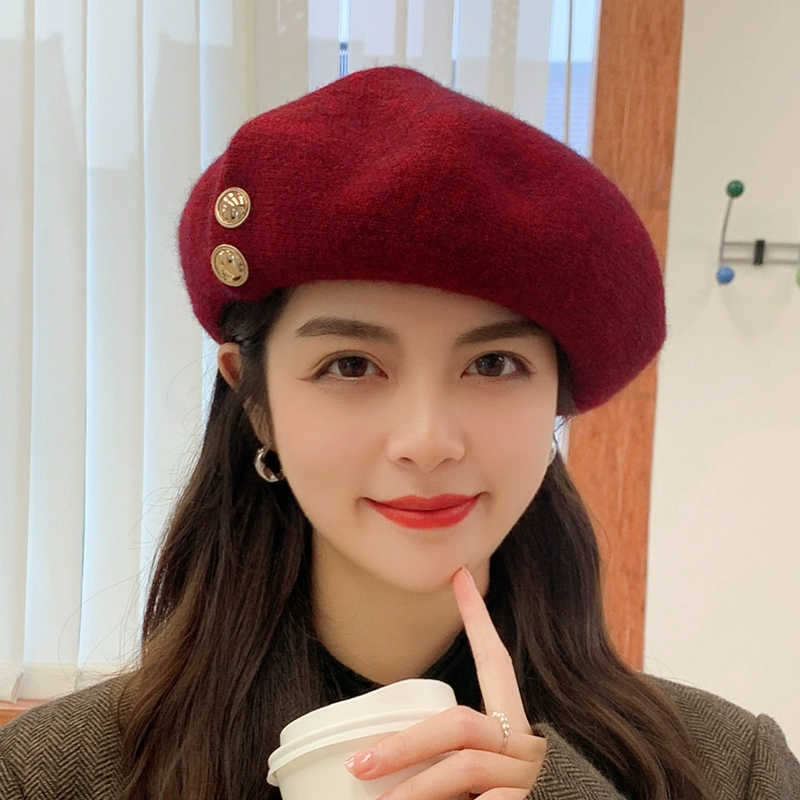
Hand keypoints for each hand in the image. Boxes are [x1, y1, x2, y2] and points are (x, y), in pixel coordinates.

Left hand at [344, 567, 546, 798]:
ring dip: (416, 788)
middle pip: (461, 725)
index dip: (477, 619)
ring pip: (465, 767)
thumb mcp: (481, 771)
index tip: (458, 577)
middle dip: (407, 742)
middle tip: (362, 762)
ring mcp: (527, 776)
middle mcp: (525, 745)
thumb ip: (452, 755)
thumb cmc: (506, 791)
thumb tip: (378, 759)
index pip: (496, 661)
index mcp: (513, 725)